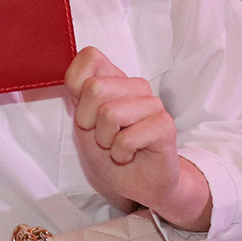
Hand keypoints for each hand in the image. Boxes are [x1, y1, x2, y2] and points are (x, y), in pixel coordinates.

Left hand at [64, 47, 211, 230]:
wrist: (138, 183)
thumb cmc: (110, 152)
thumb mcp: (83, 122)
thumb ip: (78, 95)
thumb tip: (76, 78)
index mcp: (114, 80)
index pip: (90, 57)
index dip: (76, 86)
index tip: (84, 111)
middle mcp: (135, 86)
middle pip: (95, 87)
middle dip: (89, 120)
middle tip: (102, 135)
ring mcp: (152, 104)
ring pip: (109, 112)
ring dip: (106, 140)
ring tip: (116, 146)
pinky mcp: (164, 125)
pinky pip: (126, 138)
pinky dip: (121, 153)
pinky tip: (129, 155)